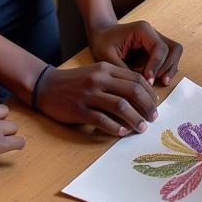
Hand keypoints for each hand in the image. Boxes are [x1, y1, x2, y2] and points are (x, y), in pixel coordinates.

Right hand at [33, 61, 159, 136]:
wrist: (46, 85)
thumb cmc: (75, 81)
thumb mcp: (96, 73)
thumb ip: (114, 81)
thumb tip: (139, 97)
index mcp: (106, 68)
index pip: (135, 78)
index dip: (149, 93)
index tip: (155, 104)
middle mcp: (99, 79)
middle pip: (132, 91)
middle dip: (147, 106)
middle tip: (154, 118)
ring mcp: (89, 94)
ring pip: (120, 106)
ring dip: (135, 119)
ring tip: (142, 127)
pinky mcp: (79, 109)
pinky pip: (102, 119)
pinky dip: (115, 127)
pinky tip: (122, 132)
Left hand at [89, 19, 182, 85]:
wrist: (101, 34)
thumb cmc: (102, 42)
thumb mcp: (108, 57)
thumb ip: (124, 72)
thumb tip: (138, 89)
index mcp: (142, 30)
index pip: (160, 48)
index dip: (156, 66)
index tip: (147, 81)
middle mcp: (153, 33)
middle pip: (174, 49)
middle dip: (167, 67)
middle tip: (155, 81)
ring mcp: (156, 40)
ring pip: (175, 53)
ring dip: (169, 69)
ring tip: (159, 82)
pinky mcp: (155, 49)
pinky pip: (169, 59)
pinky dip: (166, 70)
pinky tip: (156, 80)